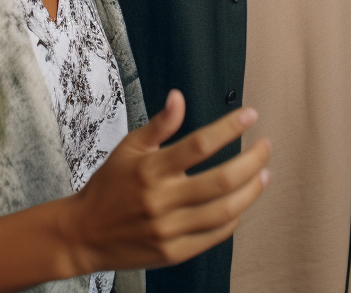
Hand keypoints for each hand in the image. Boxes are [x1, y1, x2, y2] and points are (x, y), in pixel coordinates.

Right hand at [59, 89, 270, 274]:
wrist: (84, 233)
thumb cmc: (109, 185)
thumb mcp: (129, 147)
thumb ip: (159, 124)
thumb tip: (178, 97)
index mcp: (151, 168)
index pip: (199, 144)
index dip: (229, 128)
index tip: (250, 115)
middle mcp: (162, 199)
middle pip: (220, 180)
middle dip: (251, 161)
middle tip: (266, 146)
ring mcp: (169, 229)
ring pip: (223, 211)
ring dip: (251, 191)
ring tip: (264, 174)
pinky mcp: (174, 253)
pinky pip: (214, 236)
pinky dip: (233, 219)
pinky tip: (241, 203)